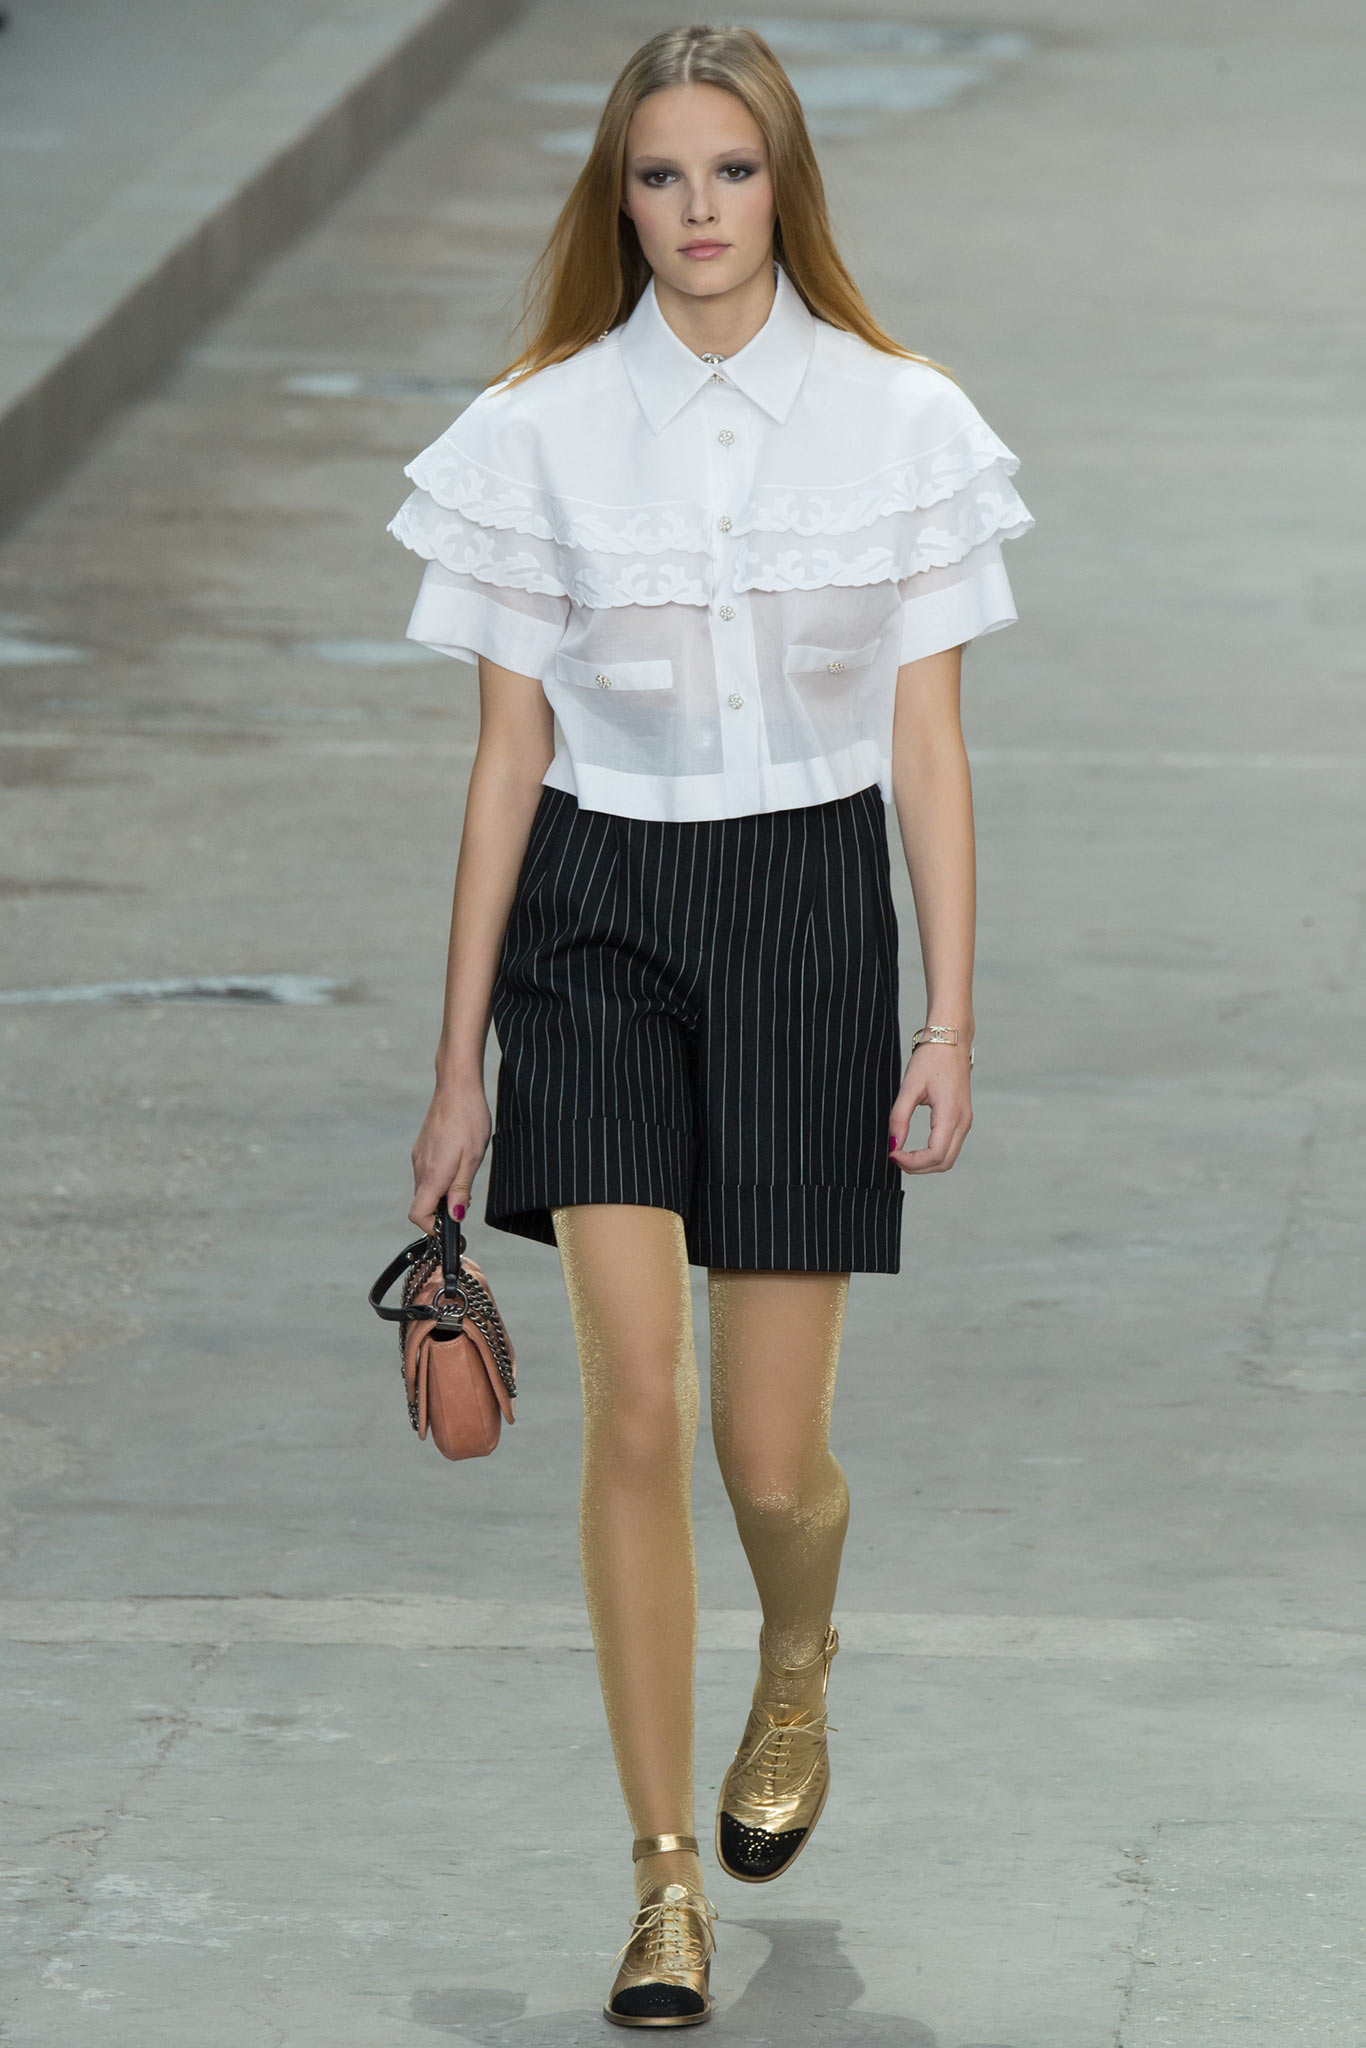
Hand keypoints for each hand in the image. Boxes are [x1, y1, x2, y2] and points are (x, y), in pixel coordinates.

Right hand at [409, 1079, 491, 1230]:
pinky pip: (427, 1172)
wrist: (456, 1085)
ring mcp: (418, 1156)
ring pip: (426, 1187)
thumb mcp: (473, 1158)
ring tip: (465, 1174)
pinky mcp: (422, 1147)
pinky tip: (458, 1161)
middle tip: (466, 1197)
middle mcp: (420, 1167)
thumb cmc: (469, 1118)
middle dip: (441, 1209)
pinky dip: (440, 1177)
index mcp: (432, 1174)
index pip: (417, 1215)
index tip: (451, 1223)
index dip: (432, 1226)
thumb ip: (461, 1189)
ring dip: (442, 1191)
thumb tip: (456, 1216)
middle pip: (422, 1203)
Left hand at [888, 1044, 971, 1174]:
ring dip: (925, 1163)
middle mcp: (963, 1122)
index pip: (935, 1155)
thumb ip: (899, 1118)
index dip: (912, 1162)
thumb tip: (893, 1145)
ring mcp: (965, 1121)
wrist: (951, 1040)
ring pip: (949, 1158)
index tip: (892, 1153)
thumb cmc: (930, 1059)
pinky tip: (915, 1148)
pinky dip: (933, 1154)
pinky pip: (950, 1147)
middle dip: (918, 1167)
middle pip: (944, 1163)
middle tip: (894, 1157)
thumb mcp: (909, 1087)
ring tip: (902, 1153)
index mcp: (951, 1114)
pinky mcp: (963, 1119)